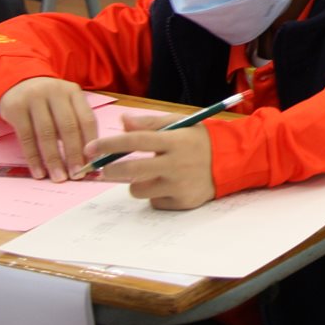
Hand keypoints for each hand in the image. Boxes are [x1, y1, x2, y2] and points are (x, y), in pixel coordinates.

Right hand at [0, 77, 99, 182]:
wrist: (15, 82)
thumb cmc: (47, 101)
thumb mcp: (64, 103)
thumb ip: (75, 124)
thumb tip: (88, 158)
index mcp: (73, 92)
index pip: (87, 119)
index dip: (91, 143)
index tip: (95, 164)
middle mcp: (55, 92)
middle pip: (68, 126)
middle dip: (74, 154)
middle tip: (77, 175)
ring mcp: (34, 98)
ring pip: (46, 133)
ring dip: (54, 159)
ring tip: (59, 178)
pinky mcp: (16, 108)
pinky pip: (26, 137)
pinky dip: (33, 158)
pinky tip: (39, 172)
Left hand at [89, 113, 215, 209]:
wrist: (232, 161)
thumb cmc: (200, 140)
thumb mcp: (180, 123)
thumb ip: (150, 122)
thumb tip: (122, 121)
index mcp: (175, 140)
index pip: (136, 141)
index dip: (110, 144)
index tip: (92, 148)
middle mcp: (177, 164)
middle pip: (132, 171)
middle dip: (111, 171)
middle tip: (103, 170)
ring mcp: (179, 185)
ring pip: (139, 190)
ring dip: (137, 183)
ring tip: (149, 175)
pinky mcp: (183, 202)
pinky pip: (155, 202)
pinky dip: (155, 194)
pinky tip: (168, 185)